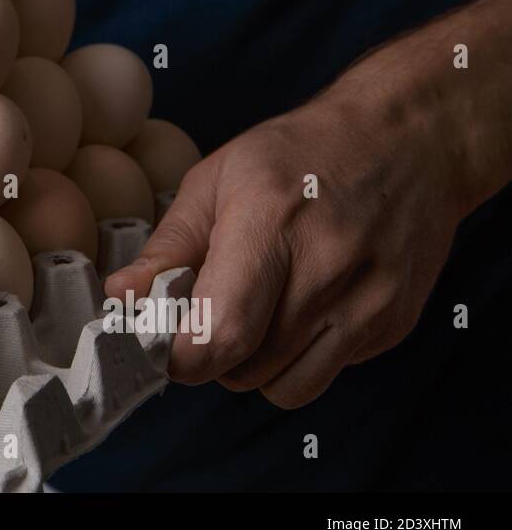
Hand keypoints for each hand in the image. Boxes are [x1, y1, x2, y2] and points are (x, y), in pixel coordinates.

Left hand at [105, 91, 466, 408]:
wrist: (409, 142)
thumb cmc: (302, 153)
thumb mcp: (218, 178)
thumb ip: (168, 245)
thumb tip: (121, 295)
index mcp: (270, 225)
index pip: (221, 332)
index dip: (181, 356)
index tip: (163, 344)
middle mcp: (325, 271)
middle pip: (245, 369)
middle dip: (210, 358)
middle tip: (206, 317)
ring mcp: (367, 304)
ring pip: (285, 388)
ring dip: (255, 366)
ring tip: (255, 313)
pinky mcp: (392, 325)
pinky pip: (326, 374)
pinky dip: (300, 357)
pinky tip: (300, 306)